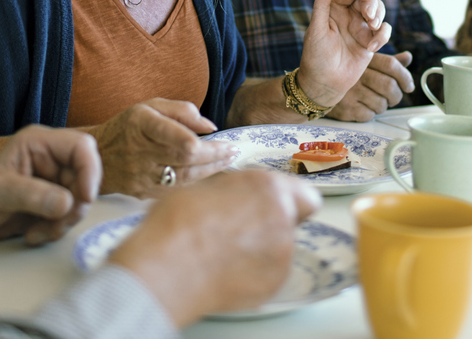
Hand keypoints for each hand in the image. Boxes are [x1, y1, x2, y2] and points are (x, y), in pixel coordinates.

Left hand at [0, 125, 100, 258]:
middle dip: (74, 206)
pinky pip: (70, 216)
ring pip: (80, 201)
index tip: (84, 199)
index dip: (90, 171)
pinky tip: (33, 233)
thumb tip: (68, 203)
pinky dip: (56, 230)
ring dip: (63, 222)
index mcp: (40, 143)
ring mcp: (55, 181)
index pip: (81, 147)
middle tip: (56, 225)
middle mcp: (52, 159)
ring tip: (37, 232)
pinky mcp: (54, 202)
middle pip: (86, 178)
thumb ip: (33, 195)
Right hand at [86, 99, 238, 197]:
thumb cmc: (129, 127)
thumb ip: (181, 111)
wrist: (98, 156)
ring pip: (184, 176)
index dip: (196, 139)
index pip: (171, 133)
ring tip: (229, 161)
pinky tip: (211, 175)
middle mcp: (140, 150)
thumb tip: (209, 126)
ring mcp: (141, 175)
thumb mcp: (150, 106)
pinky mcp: (143, 192)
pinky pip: (176, 190)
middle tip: (233, 150)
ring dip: (211, 170)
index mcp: (141, 124)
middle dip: (214, 155)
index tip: (221, 139)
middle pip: (184, 157)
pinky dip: (197, 183)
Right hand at [109, 170, 321, 326]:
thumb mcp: (205, 187)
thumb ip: (234, 191)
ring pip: (279, 249)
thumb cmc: (179, 223)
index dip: (285, 199)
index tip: (269, 205)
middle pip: (290, 221)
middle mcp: (282, 220)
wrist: (168, 267)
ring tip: (225, 253)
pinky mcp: (272, 285)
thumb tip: (234, 196)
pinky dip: (253, 273)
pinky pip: (268, 274)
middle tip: (241, 230)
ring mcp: (281, 256)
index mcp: (268, 188)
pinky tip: (226, 271)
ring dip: (260, 249)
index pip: (303, 194)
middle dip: (270, 224)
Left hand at [296, 0, 392, 106]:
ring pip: (379, 11)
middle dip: (373, 3)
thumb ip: (321, 4)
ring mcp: (361, 28)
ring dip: (380, 16)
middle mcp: (349, 14)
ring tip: (372, 28)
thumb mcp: (316, 30)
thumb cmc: (315, 57)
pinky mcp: (370, 42)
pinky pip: (384, 31)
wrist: (324, 84)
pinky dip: (382, 37)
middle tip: (369, 17)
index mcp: (334, 7)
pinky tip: (371, 48)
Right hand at [326, 51, 413, 120]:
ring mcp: (351, 92)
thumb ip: (387, 61)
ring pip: (381, 104)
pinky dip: (371, 113)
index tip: (409, 86)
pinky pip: (368, 115)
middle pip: (389, 86)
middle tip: (394, 98)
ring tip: (378, 102)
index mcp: (363, 59)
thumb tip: (407, 58)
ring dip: (384, 106)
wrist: (312, 86)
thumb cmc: (343, 73)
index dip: (405, 76)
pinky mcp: (345, 109)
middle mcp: (357, 74)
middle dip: (397, 96)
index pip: (391, 65)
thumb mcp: (363, 61)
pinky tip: (365, 108)